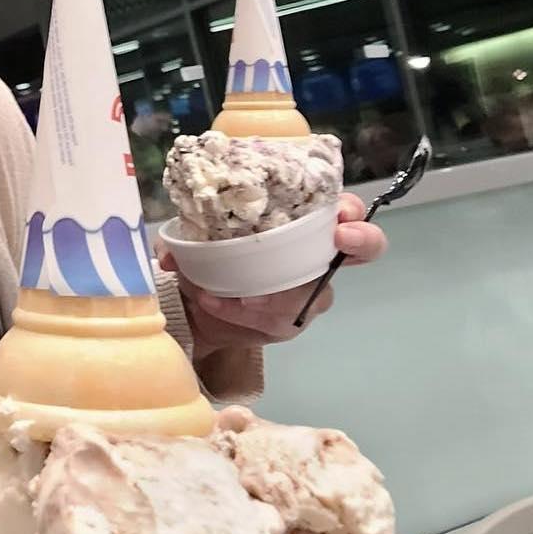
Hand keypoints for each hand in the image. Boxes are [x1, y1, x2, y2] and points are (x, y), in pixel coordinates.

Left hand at [159, 194, 387, 354]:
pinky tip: (218, 305)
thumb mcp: (191, 238)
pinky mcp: (289, 322)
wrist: (194, 306)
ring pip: (314, 293)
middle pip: (360, 248)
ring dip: (278, 292)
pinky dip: (246, 315)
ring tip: (237, 295)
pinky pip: (280, 321)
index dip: (351, 211)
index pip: (343, 210)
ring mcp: (307, 292)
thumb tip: (171, 253)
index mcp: (299, 223)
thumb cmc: (206, 257)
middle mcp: (314, 256)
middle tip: (341, 240)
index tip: (341, 213)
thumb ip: (181, 239)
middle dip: (361, 240)